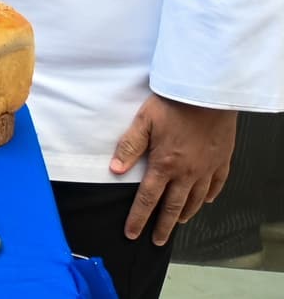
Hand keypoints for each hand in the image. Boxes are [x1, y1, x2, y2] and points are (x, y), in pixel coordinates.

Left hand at [110, 94, 236, 244]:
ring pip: (196, 199)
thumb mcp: (143, 121)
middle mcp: (187, 173)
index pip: (148, 198)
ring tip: (179, 222)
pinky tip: (206, 201)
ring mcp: (207, 168)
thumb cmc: (173, 105)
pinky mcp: (221, 161)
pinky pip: (217, 185)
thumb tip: (114, 170)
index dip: (138, 218)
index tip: (132, 233)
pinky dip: (210, 196)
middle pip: (174, 206)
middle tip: (157, 240)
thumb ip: (129, 147)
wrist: (208, 95)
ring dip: (186, 213)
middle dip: (163, 225)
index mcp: (165, 165)